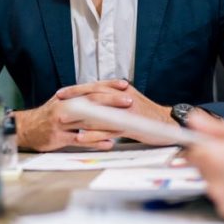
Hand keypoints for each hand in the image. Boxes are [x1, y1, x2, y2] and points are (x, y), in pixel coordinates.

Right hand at [14, 79, 129, 151]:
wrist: (26, 128)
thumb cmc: (49, 115)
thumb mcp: (63, 101)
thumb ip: (81, 98)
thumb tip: (103, 94)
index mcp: (69, 96)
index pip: (92, 87)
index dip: (109, 85)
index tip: (125, 85)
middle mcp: (66, 106)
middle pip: (92, 102)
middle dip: (112, 101)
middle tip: (128, 101)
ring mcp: (62, 122)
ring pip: (88, 121)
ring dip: (108, 123)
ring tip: (125, 124)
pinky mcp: (60, 137)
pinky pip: (81, 140)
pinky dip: (96, 142)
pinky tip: (109, 143)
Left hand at [56, 80, 176, 144]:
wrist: (167, 124)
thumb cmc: (146, 115)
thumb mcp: (129, 101)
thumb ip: (113, 99)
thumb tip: (95, 99)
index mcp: (121, 90)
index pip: (95, 86)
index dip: (78, 89)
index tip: (61, 93)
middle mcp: (122, 97)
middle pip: (94, 95)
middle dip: (74, 98)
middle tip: (57, 102)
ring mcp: (126, 111)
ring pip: (99, 112)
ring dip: (79, 116)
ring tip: (62, 119)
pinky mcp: (130, 126)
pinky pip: (107, 129)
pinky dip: (93, 133)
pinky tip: (81, 137)